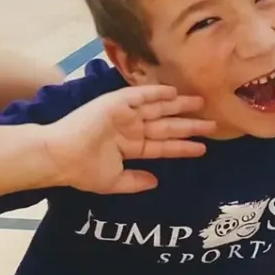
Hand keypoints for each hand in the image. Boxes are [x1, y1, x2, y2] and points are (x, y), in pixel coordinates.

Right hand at [43, 86, 215, 193]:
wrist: (62, 157)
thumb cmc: (83, 171)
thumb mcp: (114, 182)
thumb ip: (136, 181)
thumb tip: (155, 181)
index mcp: (129, 147)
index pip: (163, 146)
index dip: (183, 147)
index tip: (202, 148)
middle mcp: (130, 129)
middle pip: (166, 126)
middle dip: (189, 124)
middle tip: (212, 122)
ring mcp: (124, 115)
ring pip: (158, 109)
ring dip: (179, 106)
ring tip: (201, 104)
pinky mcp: (116, 103)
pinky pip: (141, 96)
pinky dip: (157, 92)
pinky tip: (174, 92)